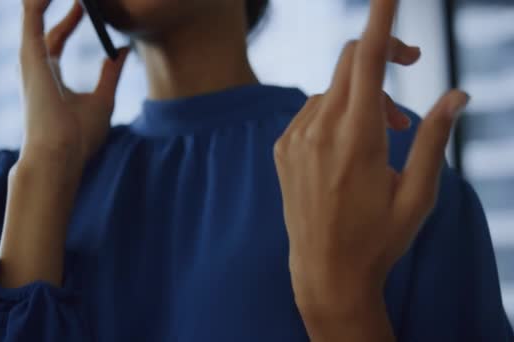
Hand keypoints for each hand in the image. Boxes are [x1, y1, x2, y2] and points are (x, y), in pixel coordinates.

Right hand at [19, 0, 127, 169]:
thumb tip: (123, 51)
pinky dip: (39, 0)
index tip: (86, 5)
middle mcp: (37, 66)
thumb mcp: (104, 98)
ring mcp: (31, 61)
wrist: (61, 156)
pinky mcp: (30, 57)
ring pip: (32, 15)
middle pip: (46, 25)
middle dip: (61, 5)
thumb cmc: (79, 138)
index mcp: (52, 76)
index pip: (59, 38)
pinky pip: (32, 16)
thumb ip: (110, 73)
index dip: (71, 19)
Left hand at [274, 0, 468, 338]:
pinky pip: (311, 109)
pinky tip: (346, 150)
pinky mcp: (282, 149)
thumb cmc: (379, 239)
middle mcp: (320, 131)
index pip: (369, 59)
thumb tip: (456, 93)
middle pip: (350, 63)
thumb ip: (436, 139)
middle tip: (404, 112)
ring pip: (332, 88)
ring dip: (361, 99)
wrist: (324, 272)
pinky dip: (334, 113)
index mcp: (358, 140)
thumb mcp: (419, 194)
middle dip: (383, 64)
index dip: (382, 18)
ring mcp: (295, 139)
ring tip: (382, 141)